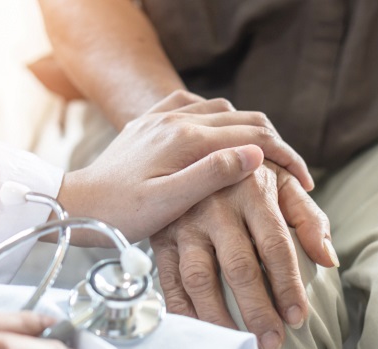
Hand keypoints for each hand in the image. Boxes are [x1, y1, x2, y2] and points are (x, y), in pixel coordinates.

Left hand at [58, 91, 313, 245]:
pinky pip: (194, 107)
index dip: (285, 156)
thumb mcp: (168, 202)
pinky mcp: (150, 123)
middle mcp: (177, 119)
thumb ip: (212, 175)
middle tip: (292, 172)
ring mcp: (162, 117)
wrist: (74, 203)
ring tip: (263, 157)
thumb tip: (254, 155)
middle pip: (243, 119)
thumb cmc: (120, 213)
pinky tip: (219, 136)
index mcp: (186, 139)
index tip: (303, 181)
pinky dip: (218, 118)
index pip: (252, 136)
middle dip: (274, 143)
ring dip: (248, 129)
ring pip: (222, 109)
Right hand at [151, 160, 337, 348]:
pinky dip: (183, 310)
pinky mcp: (161, 237)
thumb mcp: (283, 182)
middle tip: (272, 342)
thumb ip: (309, 218)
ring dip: (219, 317)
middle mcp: (216, 207)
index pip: (275, 246)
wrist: (192, 152)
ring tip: (238, 344)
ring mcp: (184, 223)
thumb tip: (329, 260)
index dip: (287, 285)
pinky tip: (200, 331)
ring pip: (200, 278)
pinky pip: (169, 279)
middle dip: (258, 310)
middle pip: (239, 267)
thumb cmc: (248, 174)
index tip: (298, 318)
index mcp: (252, 191)